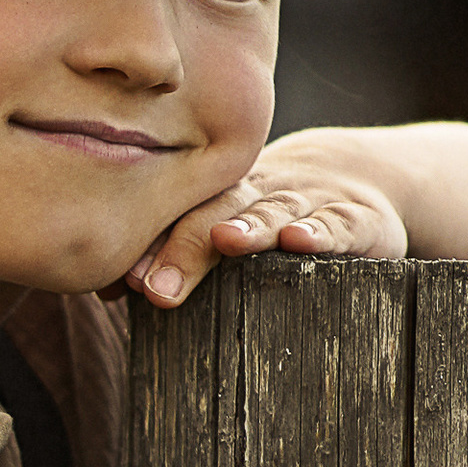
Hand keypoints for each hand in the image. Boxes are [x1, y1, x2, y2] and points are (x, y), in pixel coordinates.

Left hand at [117, 129, 408, 308]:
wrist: (358, 177)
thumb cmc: (270, 215)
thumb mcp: (228, 226)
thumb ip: (172, 254)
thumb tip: (108, 290)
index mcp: (219, 194)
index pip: (180, 214)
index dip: (153, 244)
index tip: (125, 282)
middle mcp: (260, 191)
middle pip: (218, 212)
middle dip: (187, 246)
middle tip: (157, 286)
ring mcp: (310, 200)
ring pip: (274, 211)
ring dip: (249, 227)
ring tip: (226, 242)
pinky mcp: (358, 217)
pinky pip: (338, 223)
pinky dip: (320, 231)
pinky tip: (299, 240)